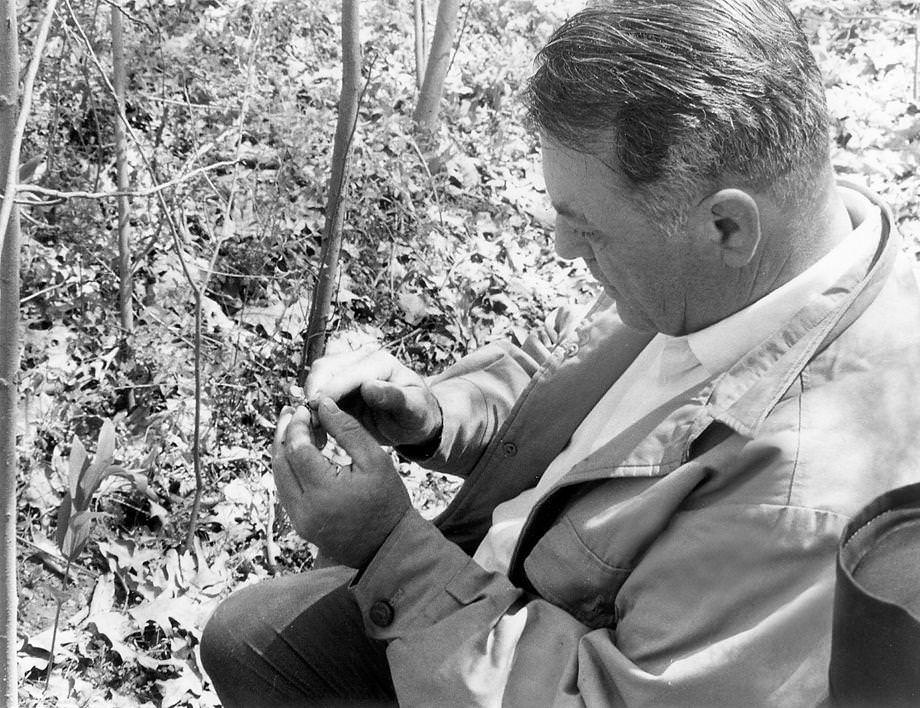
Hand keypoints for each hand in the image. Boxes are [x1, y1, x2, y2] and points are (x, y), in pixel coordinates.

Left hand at [273, 401, 410, 568]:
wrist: (389, 545)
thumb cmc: (388, 500)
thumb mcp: (376, 460)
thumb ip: (348, 430)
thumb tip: (323, 404)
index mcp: (324, 492)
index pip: (296, 449)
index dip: (298, 424)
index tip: (306, 408)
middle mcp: (305, 509)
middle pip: (280, 462)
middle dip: (284, 433)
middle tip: (292, 411)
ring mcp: (300, 521)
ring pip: (279, 477)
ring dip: (284, 450)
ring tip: (296, 428)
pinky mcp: (301, 526)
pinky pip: (286, 491)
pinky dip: (290, 469)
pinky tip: (302, 454)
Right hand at [306, 349, 441, 450]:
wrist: (413, 421)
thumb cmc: (417, 415)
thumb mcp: (414, 410)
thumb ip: (394, 398)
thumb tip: (368, 387)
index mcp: (382, 362)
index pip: (349, 372)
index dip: (331, 389)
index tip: (316, 409)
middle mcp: (362, 360)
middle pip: (326, 368)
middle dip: (315, 393)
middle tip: (310, 421)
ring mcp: (348, 370)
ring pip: (317, 377)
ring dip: (309, 400)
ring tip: (311, 426)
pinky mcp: (339, 384)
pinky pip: (317, 390)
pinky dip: (311, 407)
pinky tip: (314, 426)